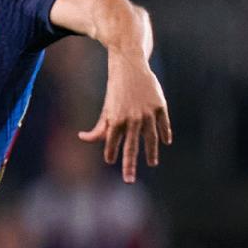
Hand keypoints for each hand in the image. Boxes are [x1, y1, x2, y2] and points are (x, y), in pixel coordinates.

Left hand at [79, 55, 171, 181]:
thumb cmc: (116, 91)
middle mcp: (132, 119)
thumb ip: (98, 127)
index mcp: (116, 120)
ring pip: (151, 138)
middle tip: (128, 181)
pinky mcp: (160, 106)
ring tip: (152, 163)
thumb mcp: (107, 110)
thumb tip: (82, 137)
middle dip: (129, 165)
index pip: (112, 144)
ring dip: (151, 152)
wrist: (130, 67)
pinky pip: (163, 125)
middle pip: (131, 147)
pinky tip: (165, 142)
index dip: (110, 153)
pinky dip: (165, 134)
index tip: (110, 160)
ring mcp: (147, 113)